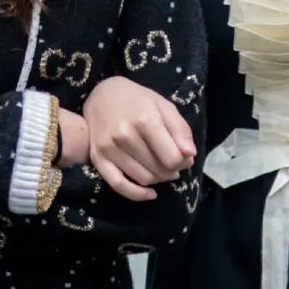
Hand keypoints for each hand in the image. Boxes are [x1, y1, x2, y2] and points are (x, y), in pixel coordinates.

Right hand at [79, 77, 196, 201]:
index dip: (183, 162)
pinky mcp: (97, 158)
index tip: (185, 158)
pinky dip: (136, 194)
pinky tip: (150, 194)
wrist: (101, 95)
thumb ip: (180, 129)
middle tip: (174, 164)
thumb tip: (190, 155)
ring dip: (158, 179)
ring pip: (143, 179)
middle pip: (159, 170)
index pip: (172, 157)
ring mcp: (109, 149)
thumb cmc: (137, 99)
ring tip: (162, 170)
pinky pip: (118, 185)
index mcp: (144, 119)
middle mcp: (124, 135)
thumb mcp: (164, 106)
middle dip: (172, 171)